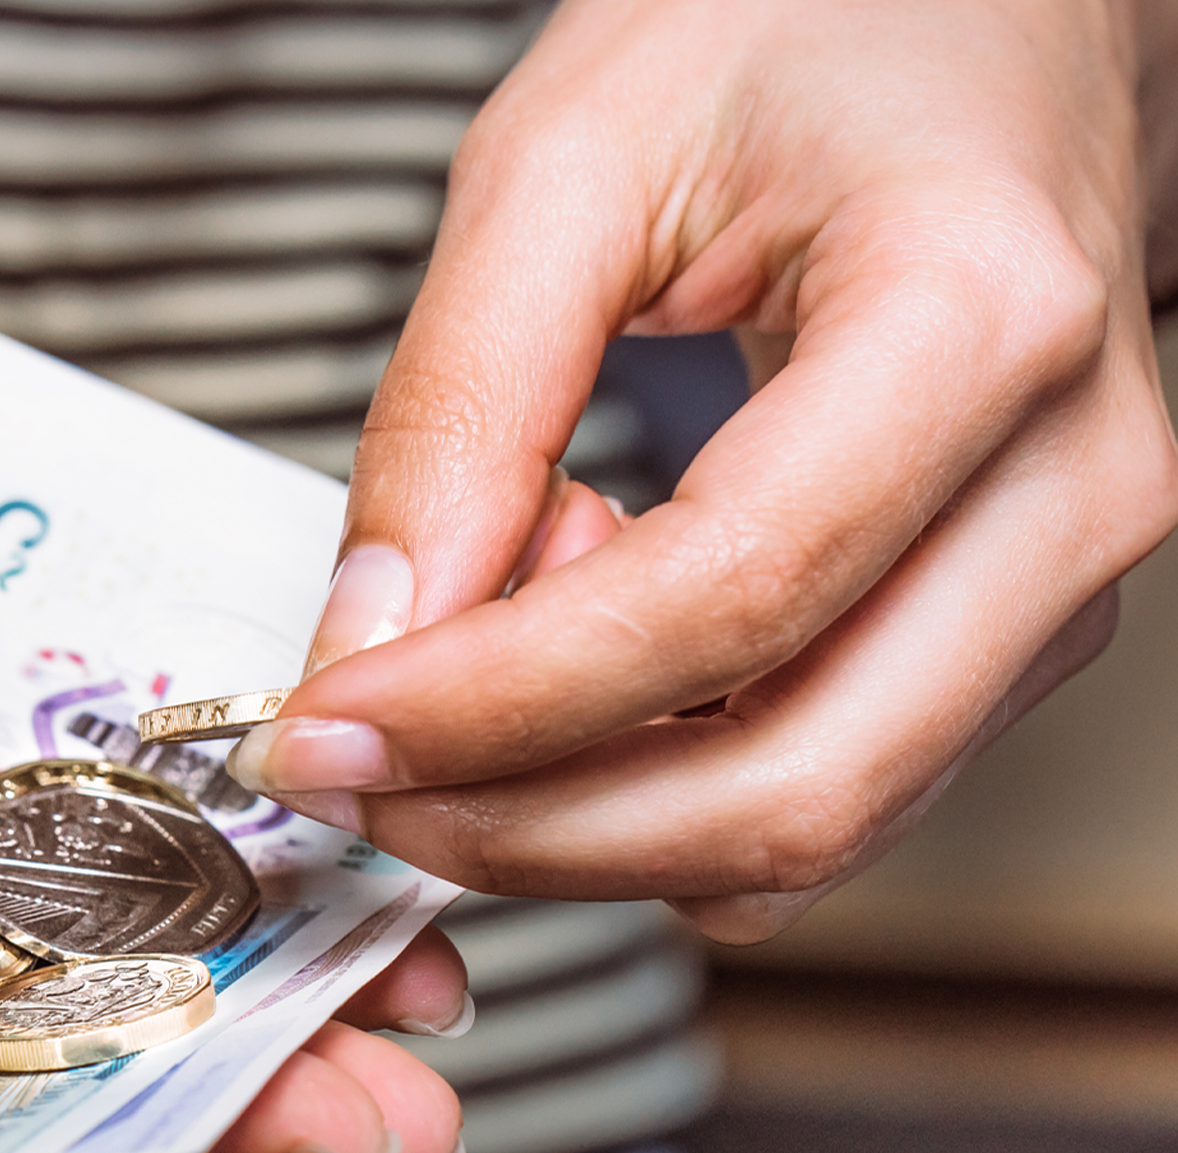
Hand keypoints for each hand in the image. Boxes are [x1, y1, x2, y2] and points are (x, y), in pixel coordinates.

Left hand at [229, 0, 1177, 942]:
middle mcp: (1068, 479)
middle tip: (363, 775)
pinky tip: (593, 642)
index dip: (494, 705)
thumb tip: (375, 638)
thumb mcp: (569, 159)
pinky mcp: (1009, 625)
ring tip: (500, 621)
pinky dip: (665, 775)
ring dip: (593, 807)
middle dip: (530, 826)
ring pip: (813, 824)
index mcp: (980, 316)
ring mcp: (1058, 573)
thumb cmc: (801, 26)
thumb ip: (458, 406)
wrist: (967, 10)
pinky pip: (826, 784)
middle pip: (793, 780)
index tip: (329, 731)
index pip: (724, 598)